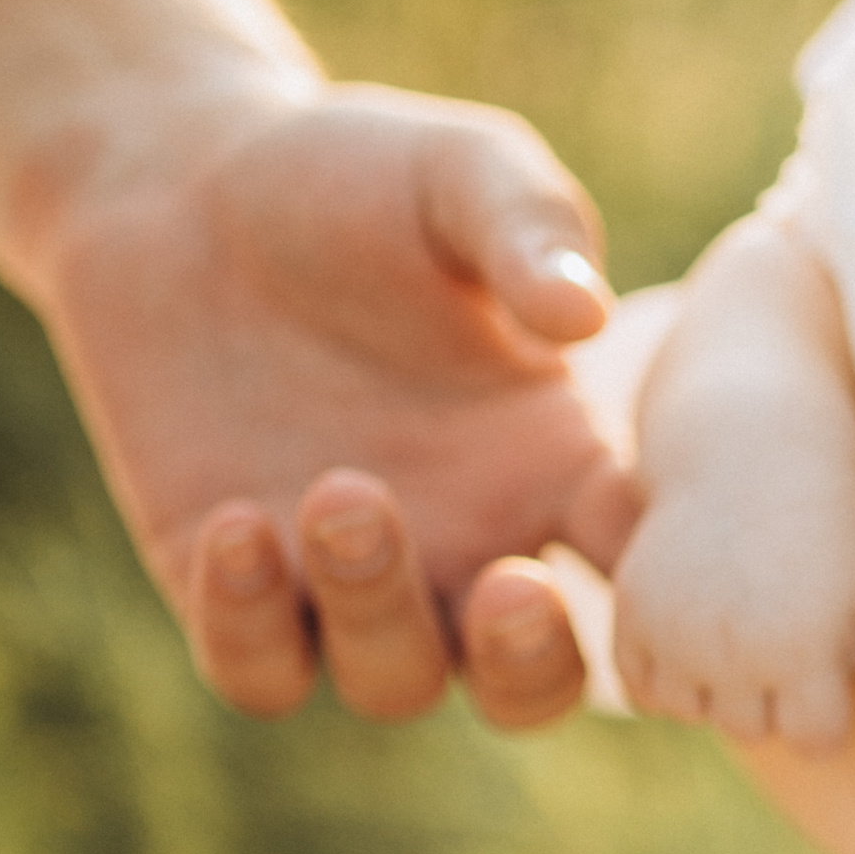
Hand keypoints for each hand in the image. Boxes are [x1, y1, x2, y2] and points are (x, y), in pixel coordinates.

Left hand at [36, 88, 638, 728]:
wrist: (177, 181)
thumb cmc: (351, 172)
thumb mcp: (461, 174)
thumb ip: (533, 230)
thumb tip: (584, 316)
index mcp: (553, 463)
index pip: (643, 563)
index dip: (677, 595)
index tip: (667, 569)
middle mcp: (467, 542)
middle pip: (530, 681)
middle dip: (530, 667)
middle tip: (513, 588)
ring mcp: (350, 578)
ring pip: (394, 681)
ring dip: (378, 611)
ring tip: (340, 491)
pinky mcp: (231, 583)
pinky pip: (258, 667)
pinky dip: (252, 624)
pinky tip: (234, 524)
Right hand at [613, 448, 854, 752]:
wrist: (750, 451)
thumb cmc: (826, 537)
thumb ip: (837, 680)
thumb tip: (790, 739)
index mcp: (801, 650)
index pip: (817, 741)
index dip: (827, 710)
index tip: (828, 666)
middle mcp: (732, 651)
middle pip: (753, 728)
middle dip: (772, 693)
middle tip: (782, 625)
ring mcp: (674, 634)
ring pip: (691, 712)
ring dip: (714, 683)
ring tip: (739, 624)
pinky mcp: (630, 615)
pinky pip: (642, 688)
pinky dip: (666, 671)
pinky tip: (696, 628)